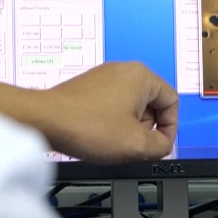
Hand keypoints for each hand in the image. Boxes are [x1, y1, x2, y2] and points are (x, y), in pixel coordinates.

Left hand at [41, 61, 178, 163]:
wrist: (44, 120)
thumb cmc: (85, 125)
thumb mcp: (136, 145)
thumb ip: (162, 146)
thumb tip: (163, 145)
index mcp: (141, 76)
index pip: (172, 102)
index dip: (169, 129)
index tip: (157, 146)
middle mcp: (123, 70)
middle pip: (151, 105)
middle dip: (145, 129)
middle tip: (131, 144)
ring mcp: (104, 77)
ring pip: (130, 108)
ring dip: (126, 128)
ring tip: (110, 140)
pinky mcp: (89, 88)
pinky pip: (111, 107)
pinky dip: (110, 123)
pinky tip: (97, 135)